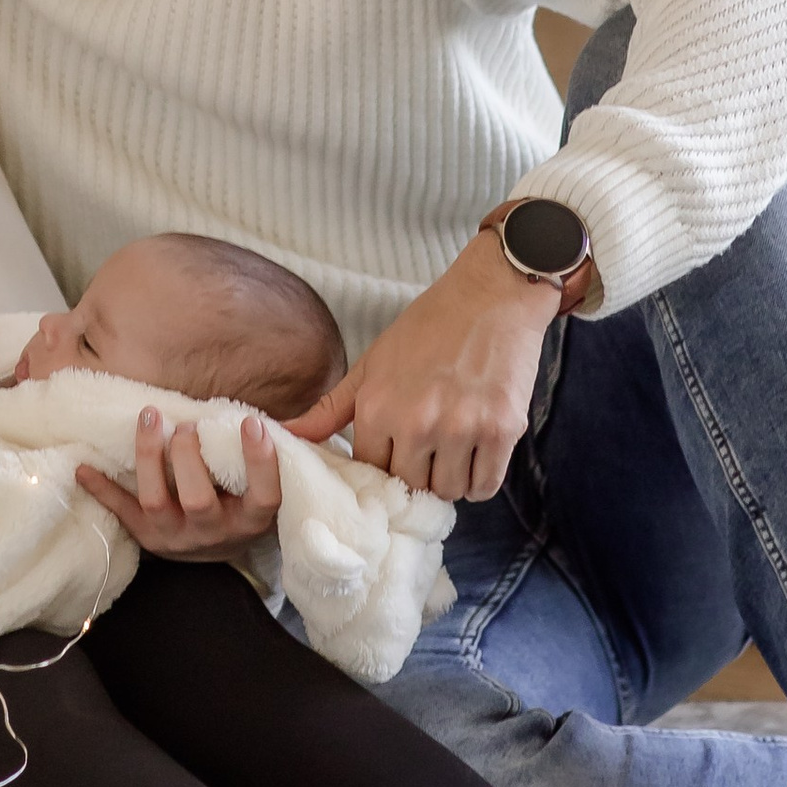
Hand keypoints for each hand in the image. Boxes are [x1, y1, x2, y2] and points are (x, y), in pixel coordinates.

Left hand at [77, 409, 281, 559]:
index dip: (259, 461)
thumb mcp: (261, 488)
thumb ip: (263, 459)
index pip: (264, 494)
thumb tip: (265, 413)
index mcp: (251, 520)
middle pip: (199, 499)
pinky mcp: (148, 537)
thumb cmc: (241, 502)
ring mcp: (178, 537)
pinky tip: (83, 468)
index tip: (251, 422)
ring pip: (158, 502)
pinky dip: (102, 490)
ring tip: (149, 417)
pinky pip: (123, 512)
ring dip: (150, 458)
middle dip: (188, 456)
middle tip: (185, 425)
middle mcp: (214, 532)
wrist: (216, 550)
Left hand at [288, 237, 560, 502]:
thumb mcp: (372, 362)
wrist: (492, 294)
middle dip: (417, 475)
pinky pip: (484, 486)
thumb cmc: (429, 325)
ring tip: (454, 447)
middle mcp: (417, 423)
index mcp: (378, 407)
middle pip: (410, 487)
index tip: (396, 454)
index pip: (370, 471)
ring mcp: (462, 429)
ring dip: (449, 479)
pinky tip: (477, 451)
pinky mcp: (502, 431)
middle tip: (429, 449)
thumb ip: (330, 408)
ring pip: (448, 492)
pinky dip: (480, 478)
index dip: (384, 465)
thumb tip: (284, 435)